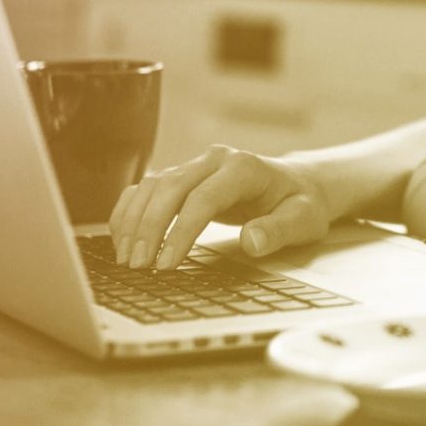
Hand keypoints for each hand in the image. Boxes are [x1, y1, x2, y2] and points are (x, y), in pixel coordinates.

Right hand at [109, 144, 334, 269]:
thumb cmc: (300, 204)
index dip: (180, 232)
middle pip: (169, 188)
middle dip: (149, 228)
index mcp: (244, 167)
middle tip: (138, 267)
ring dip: (134, 221)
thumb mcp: (303, 220)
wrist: (298, 184)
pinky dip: (130, 212)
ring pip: (152, 186)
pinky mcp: (183, 176)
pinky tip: (122, 239)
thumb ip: (278, 230)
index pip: (203, 198)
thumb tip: (252, 241)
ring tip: (127, 260)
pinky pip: (147, 188)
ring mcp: (196, 164)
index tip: (165, 265)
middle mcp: (215, 159)